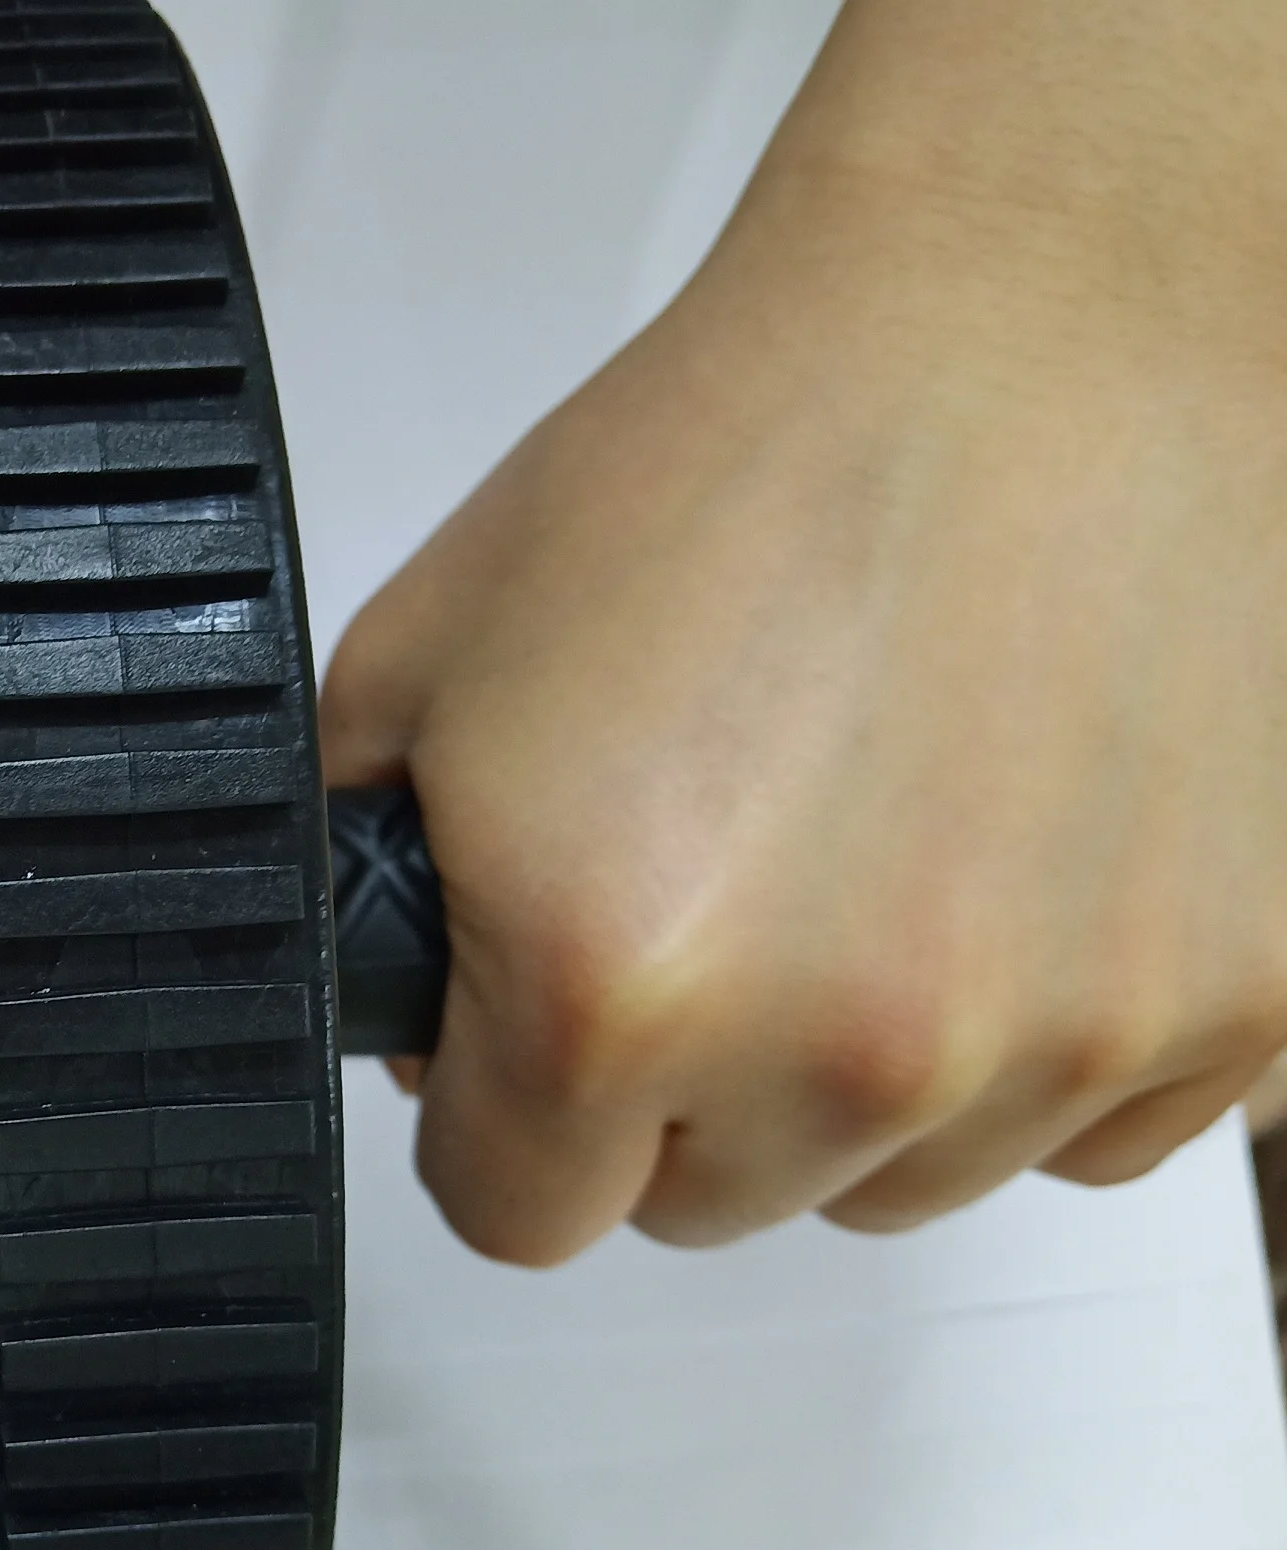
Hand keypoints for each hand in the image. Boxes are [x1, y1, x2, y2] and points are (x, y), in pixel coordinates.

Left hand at [323, 1, 1286, 1264]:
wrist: (1041, 316)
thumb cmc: (754, 449)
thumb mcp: (430, 662)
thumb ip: (369, 882)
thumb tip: (399, 1012)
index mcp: (607, 982)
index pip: (512, 1215)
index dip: (503, 1114)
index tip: (533, 1037)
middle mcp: (841, 1051)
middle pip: (705, 1203)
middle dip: (677, 1088)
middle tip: (715, 883)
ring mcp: (1058, 1044)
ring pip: (897, 1178)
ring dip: (860, 1067)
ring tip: (874, 839)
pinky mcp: (1242, 1011)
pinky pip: (1084, 1129)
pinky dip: (1038, 1035)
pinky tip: (1011, 858)